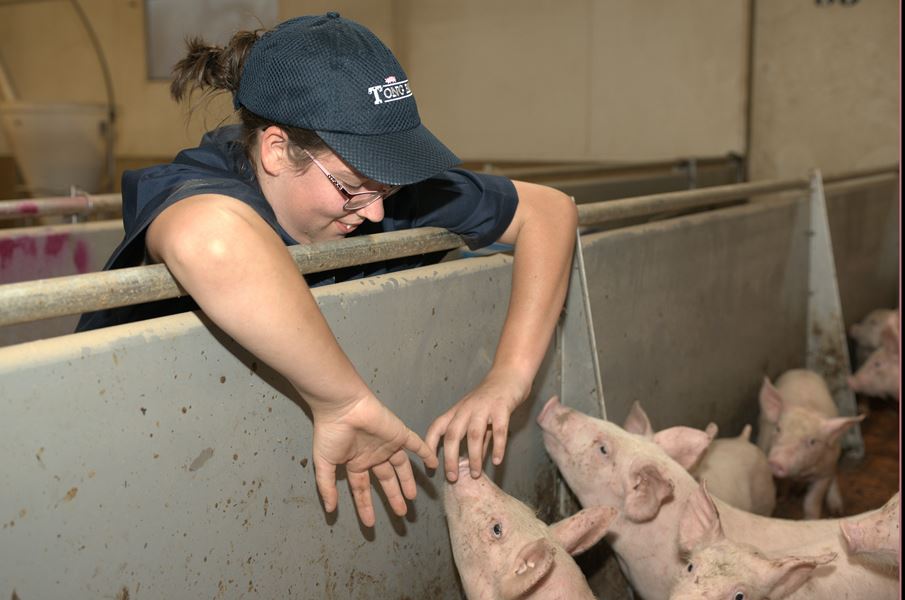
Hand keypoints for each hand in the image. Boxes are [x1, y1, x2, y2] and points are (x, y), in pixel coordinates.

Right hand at [312, 395, 437, 526]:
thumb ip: (327, 487)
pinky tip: (433, 465)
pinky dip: (426, 454)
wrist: (342, 407)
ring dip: (407, 482)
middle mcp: (372, 455)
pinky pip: (416, 445)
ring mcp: (387, 445)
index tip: (370, 523)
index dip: (365, 506)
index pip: (362, 490)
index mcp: (355, 462)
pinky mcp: (399, 433)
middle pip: (386, 481)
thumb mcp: (324, 464)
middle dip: (393, 497)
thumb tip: (330, 510)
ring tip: (413, 499)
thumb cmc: (331, 433)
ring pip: (401, 467)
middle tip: (401, 514)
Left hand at [425, 371, 527, 481]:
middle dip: (450, 458)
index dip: (430, 446)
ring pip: (474, 434)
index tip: (430, 466)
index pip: (436, 428)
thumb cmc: (491, 398)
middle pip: (452, 434)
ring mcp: (484, 407)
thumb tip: (475, 462)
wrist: (510, 374)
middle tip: (452, 478)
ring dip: (473, 456)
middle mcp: (466, 409)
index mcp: (457, 411)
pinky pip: (499, 430)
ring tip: (475, 474)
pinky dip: (497, 447)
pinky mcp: (501, 407)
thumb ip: (478, 440)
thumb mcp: (479, 418)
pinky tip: (497, 461)